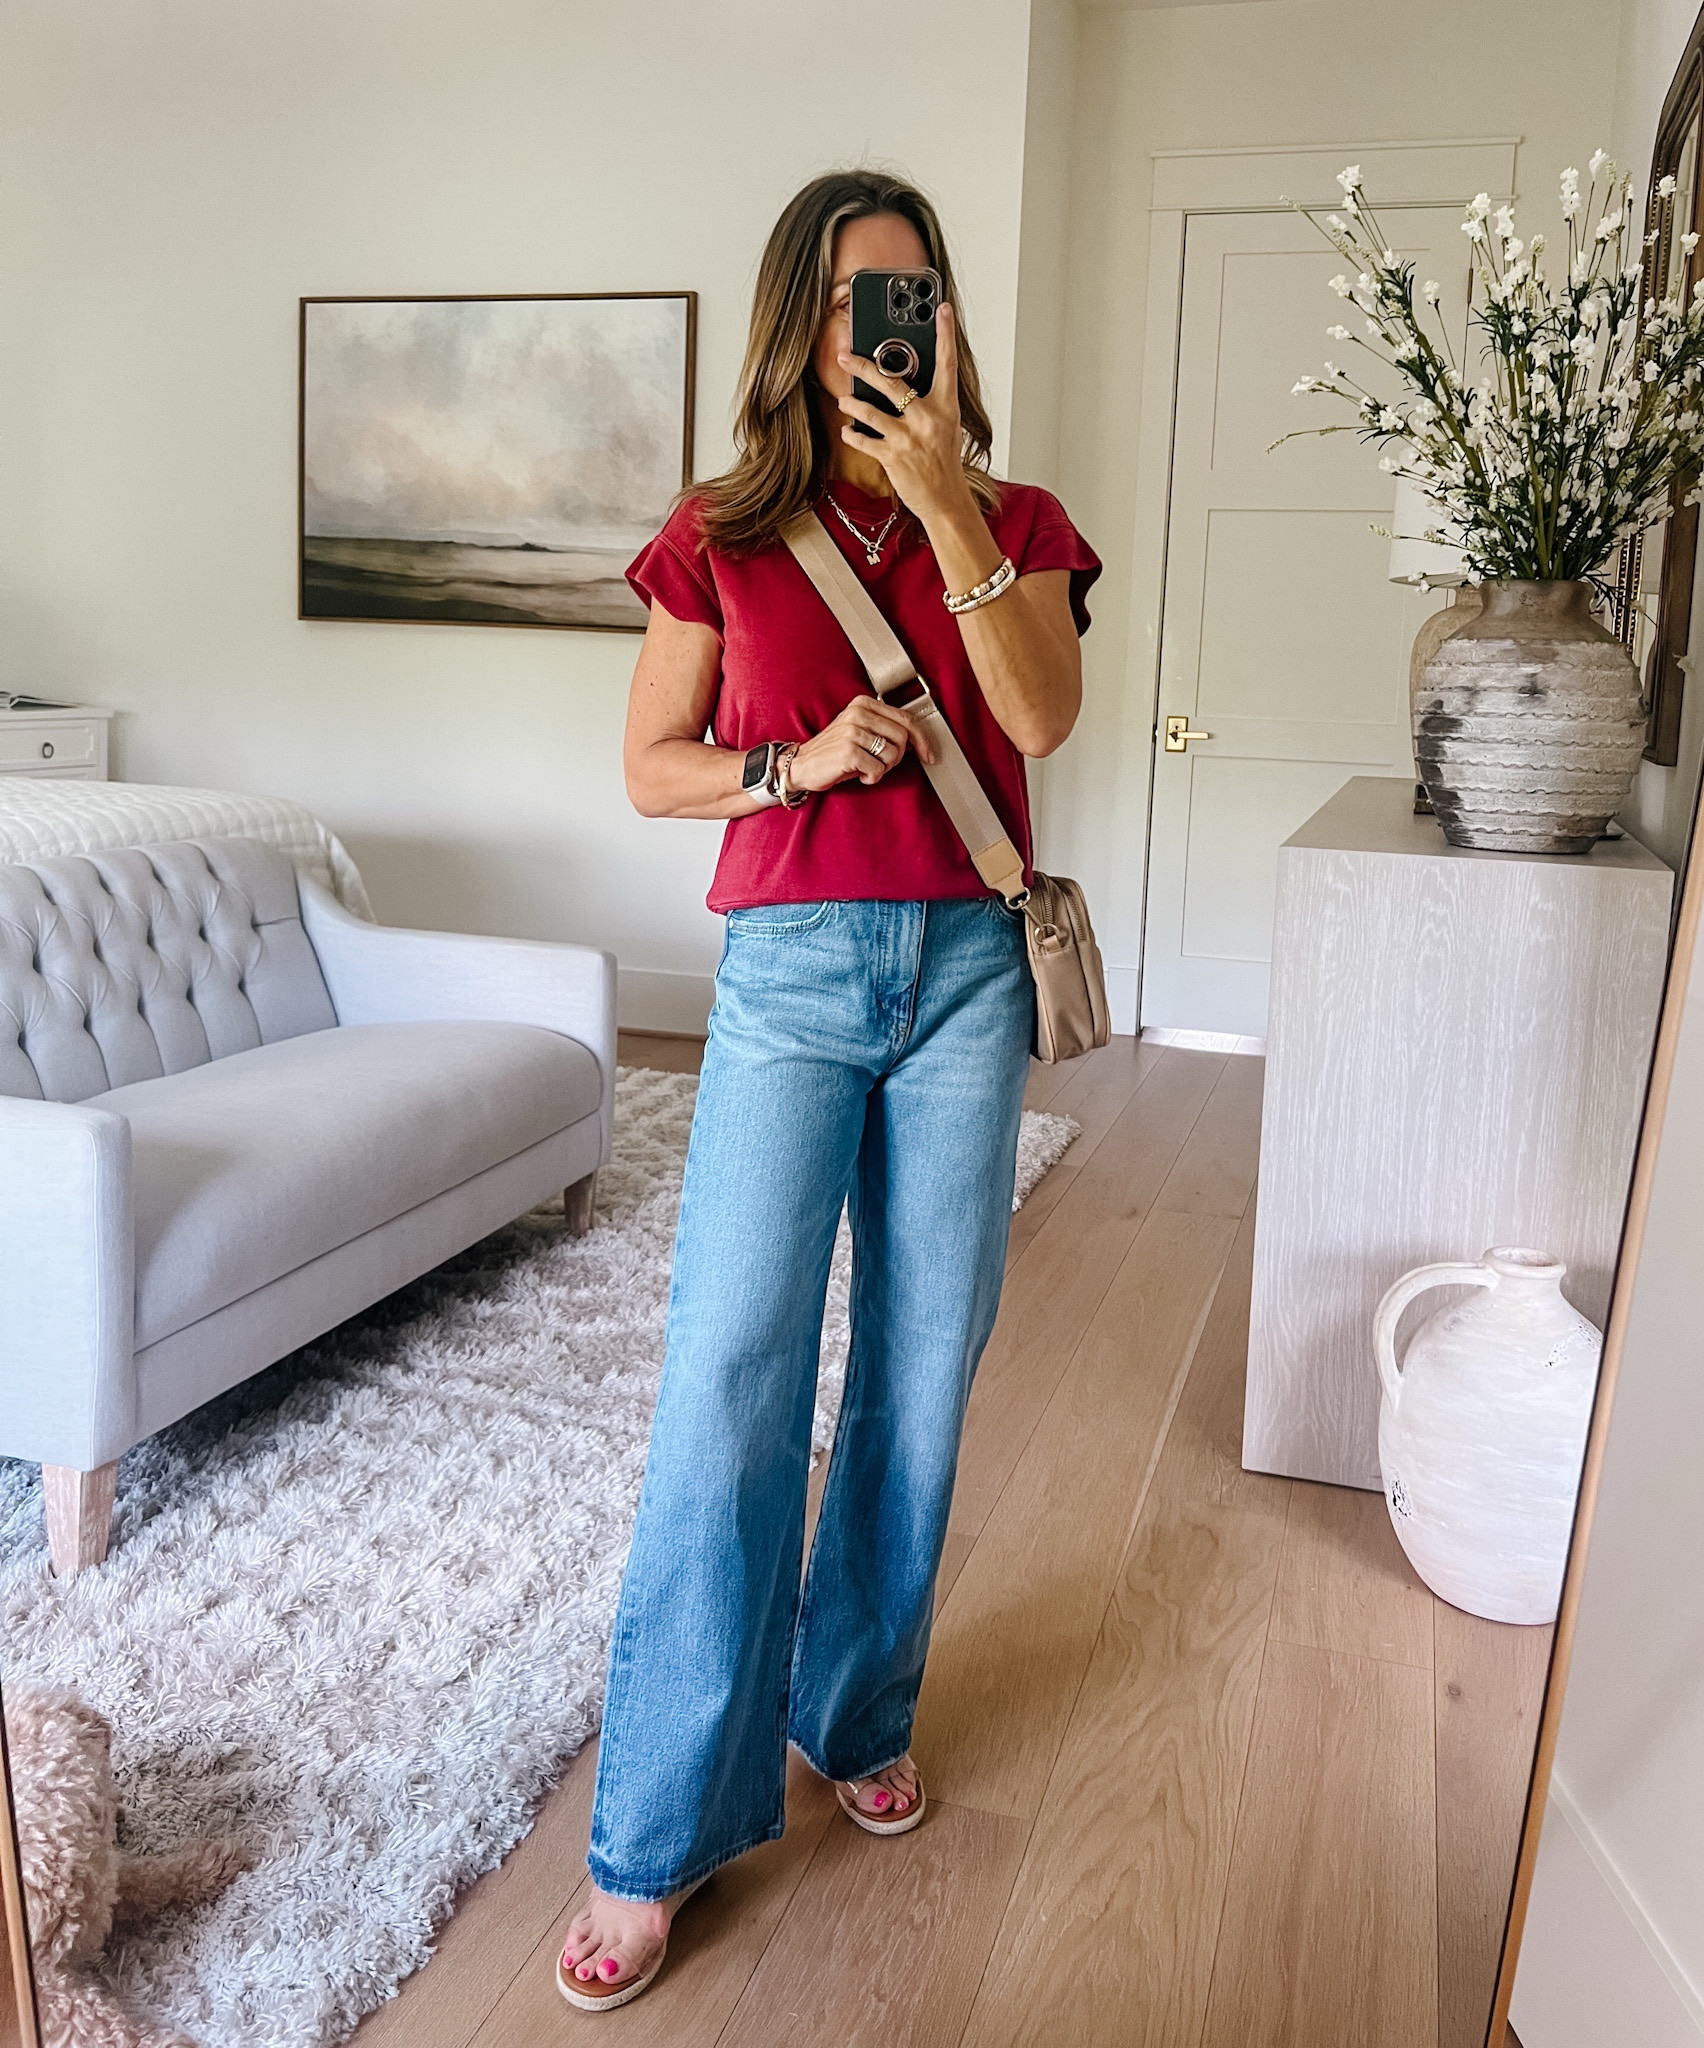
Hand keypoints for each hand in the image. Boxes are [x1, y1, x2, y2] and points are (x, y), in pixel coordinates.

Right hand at [788, 696, 933, 794]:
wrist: (801, 765)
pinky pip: (878, 769)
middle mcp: (858, 713)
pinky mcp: (849, 751)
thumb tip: (917, 740)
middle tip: (881, 764)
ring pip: (893, 754)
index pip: (906, 719)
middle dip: (897, 758)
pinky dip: (871, 778)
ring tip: (866, 767)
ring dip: (883, 768)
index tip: (928, 755)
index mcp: (864, 704)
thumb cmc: (834, 752)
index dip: (922, 740)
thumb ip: (885, 729)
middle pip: (903, 737)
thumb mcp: (860, 732)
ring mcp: (853, 731)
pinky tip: (858, 774)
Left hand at [836, 303, 974, 523]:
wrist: (946, 500)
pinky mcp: (893, 457)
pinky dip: (852, 434)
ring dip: (851, 404)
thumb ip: (928, 402)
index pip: (947, 363)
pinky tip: (847, 431)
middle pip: (892, 382)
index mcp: (945, 407)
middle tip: (844, 354)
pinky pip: (864, 440)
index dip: (945, 333)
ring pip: (870, 411)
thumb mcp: (945, 426)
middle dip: (863, 366)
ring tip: (844, 399)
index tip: (941, 308)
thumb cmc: (944, 461)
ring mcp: (909, 438)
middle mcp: (928, 418)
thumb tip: (900, 382)